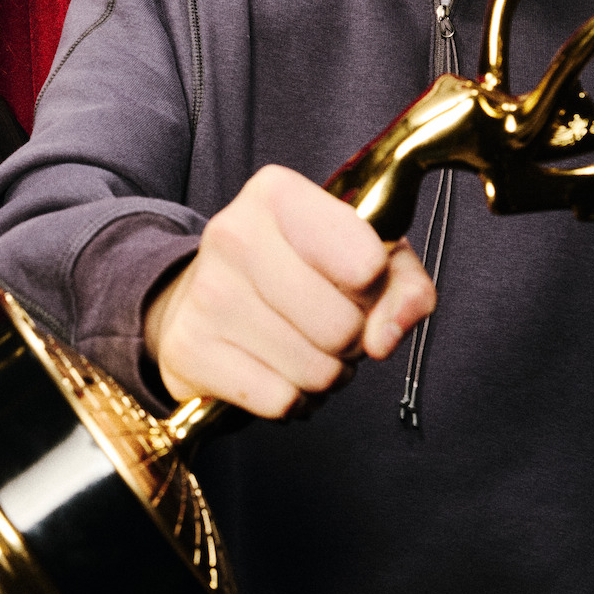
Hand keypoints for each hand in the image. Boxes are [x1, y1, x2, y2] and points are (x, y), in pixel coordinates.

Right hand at [144, 165, 434, 417]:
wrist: (200, 297)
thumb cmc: (296, 272)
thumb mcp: (362, 255)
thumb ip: (404, 285)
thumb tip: (385, 337)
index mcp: (277, 193)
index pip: (366, 263)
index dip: (375, 289)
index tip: (354, 283)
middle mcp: (233, 234)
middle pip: (341, 326)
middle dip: (351, 341)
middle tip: (330, 325)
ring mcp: (206, 293)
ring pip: (313, 371)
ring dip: (324, 374)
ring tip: (303, 347)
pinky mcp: (189, 350)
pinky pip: (279, 400)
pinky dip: (291, 400)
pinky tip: (275, 371)